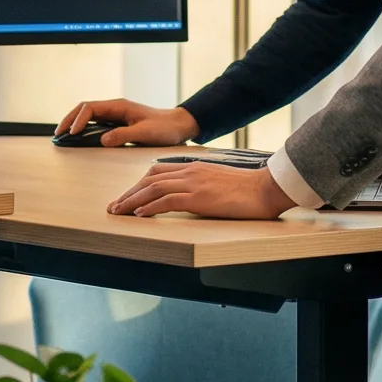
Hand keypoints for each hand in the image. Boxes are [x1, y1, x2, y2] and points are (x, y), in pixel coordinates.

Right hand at [53, 98, 196, 146]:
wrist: (179, 126)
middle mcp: (115, 108)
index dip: (78, 120)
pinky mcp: (118, 123)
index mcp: (119, 106)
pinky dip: (84, 129)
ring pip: (88, 116)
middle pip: (84, 109)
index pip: (90, 108)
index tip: (73, 133)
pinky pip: (96, 123)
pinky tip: (79, 138)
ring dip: (75, 123)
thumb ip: (122, 135)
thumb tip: (102, 140)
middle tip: (58, 133)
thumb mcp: (144, 132)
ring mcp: (116, 115)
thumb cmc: (165, 128)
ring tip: (63, 136)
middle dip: (69, 119)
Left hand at [106, 162, 296, 219]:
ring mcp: (194, 183)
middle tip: (114, 206)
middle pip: (150, 178)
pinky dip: (150, 207)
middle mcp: (190, 171)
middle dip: (129, 193)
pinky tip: (139, 214)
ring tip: (118, 212)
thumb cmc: (248, 190)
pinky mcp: (199, 197)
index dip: (139, 184)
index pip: (157, 172)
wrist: (267, 189)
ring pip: (153, 189)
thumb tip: (190, 201)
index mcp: (194, 167)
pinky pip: (167, 200)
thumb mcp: (219, 185)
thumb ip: (202, 188)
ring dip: (132, 201)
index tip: (127, 196)